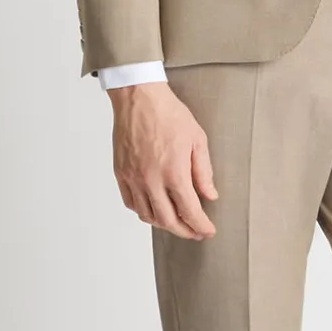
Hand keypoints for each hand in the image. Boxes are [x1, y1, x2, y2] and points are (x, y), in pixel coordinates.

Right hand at [109, 82, 218, 236]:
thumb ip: (204, 171)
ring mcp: (133, 178)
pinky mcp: (121, 173)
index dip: (201, 226)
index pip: (190, 211)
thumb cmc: (169, 114)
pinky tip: (154, 208)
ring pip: (148, 216)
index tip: (208, 231)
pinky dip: (144, 211)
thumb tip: (210, 195)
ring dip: (164, 224)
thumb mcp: (197, 139)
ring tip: (176, 221)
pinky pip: (131, 203)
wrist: (139, 97)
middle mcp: (151, 180)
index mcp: (174, 172)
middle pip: (168, 221)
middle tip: (195, 232)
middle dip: (185, 231)